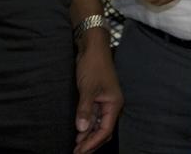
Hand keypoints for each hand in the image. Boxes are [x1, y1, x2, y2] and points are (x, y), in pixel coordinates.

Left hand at [72, 32, 122, 153]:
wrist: (92, 47)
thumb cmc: (93, 65)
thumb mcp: (88, 88)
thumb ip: (85, 109)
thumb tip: (81, 129)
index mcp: (114, 104)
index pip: (105, 130)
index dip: (92, 142)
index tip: (80, 150)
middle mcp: (111, 105)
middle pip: (104, 131)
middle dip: (91, 143)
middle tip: (77, 152)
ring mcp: (104, 102)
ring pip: (98, 125)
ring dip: (88, 135)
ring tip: (76, 145)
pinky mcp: (97, 98)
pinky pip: (94, 117)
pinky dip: (87, 125)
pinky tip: (78, 131)